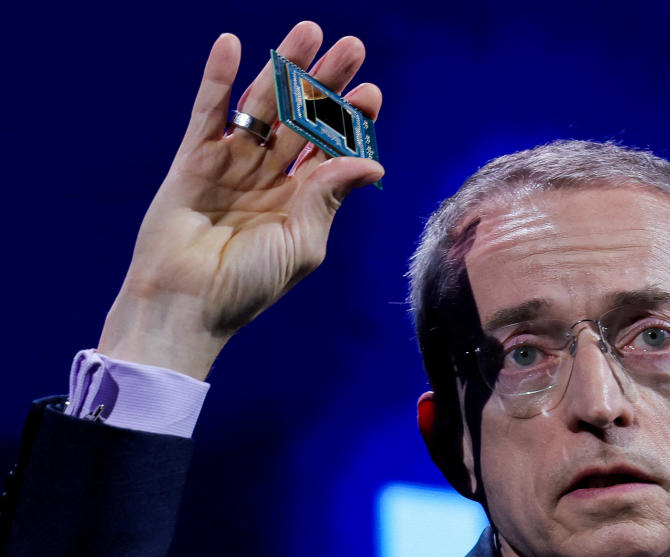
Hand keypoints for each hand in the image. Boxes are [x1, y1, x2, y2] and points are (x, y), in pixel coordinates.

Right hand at [97, 22, 383, 379]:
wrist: (187, 304)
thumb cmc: (248, 286)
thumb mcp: (301, 243)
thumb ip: (329, 197)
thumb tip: (373, 162)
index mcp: (301, 201)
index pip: (331, 149)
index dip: (351, 120)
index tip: (371, 93)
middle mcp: (269, 177)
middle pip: (303, 118)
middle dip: (327, 83)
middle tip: (353, 47)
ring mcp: (232, 164)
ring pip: (263, 106)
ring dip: (284, 68)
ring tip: (308, 32)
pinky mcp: (194, 160)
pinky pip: (208, 112)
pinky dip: (218, 79)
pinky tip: (233, 45)